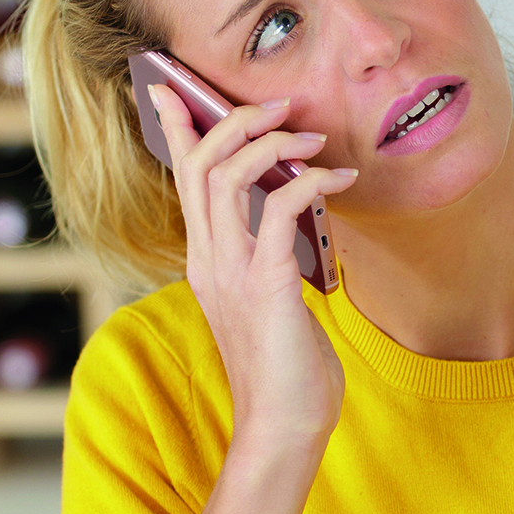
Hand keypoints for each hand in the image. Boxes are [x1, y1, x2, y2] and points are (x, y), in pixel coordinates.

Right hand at [148, 85, 355, 451]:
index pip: (182, 179)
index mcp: (205, 260)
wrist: (284, 428)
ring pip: (227, 175)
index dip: (177, 128)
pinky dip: (310, 182)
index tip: (173, 85)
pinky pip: (277, 210)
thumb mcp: (270, 302)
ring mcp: (231, 271)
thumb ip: (269, 259)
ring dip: (272, 143)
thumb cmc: (286, 369)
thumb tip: (296, 220)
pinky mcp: (264, 284)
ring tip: (312, 138)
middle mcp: (208, 259)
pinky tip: (340, 181)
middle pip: (199, 163)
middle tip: (281, 105)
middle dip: (235, 119)